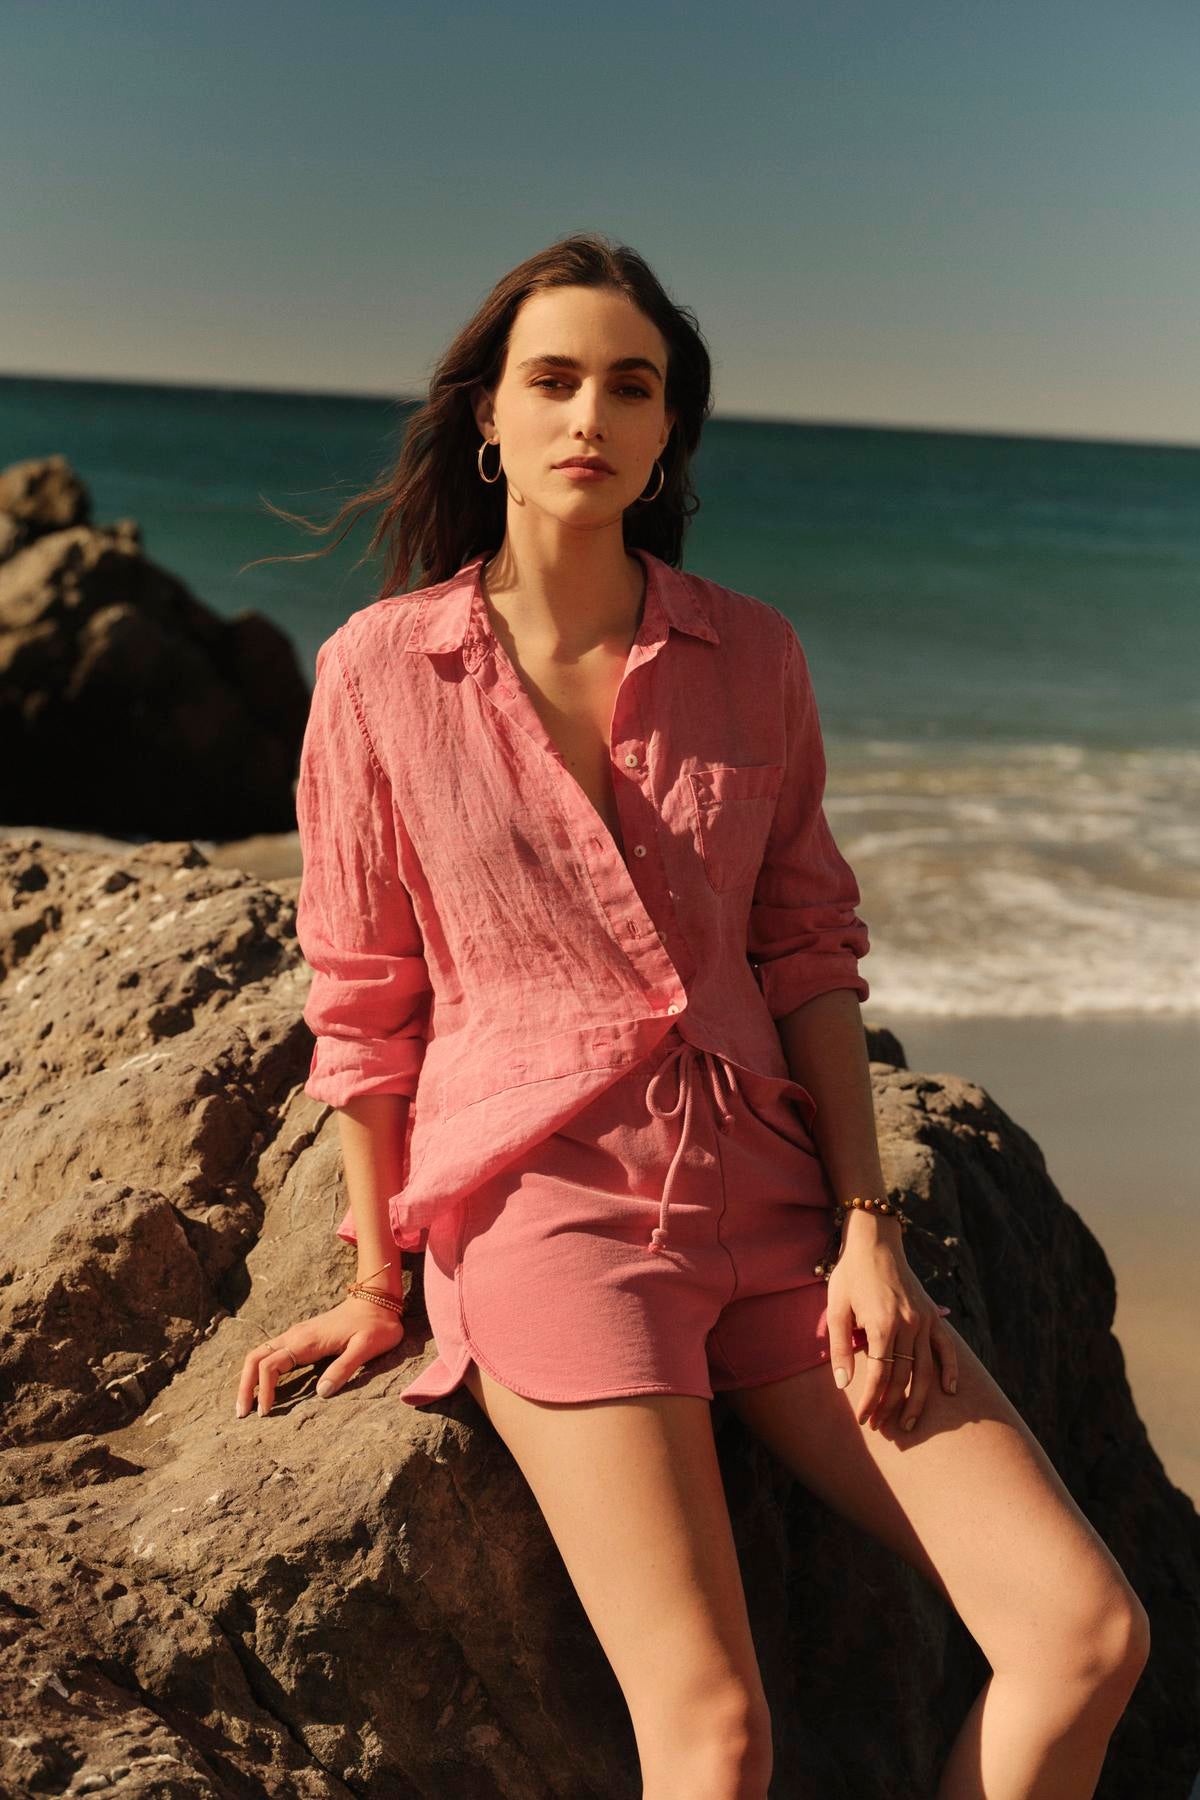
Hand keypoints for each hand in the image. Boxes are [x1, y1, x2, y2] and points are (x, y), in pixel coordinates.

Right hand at [234, 1295, 405, 1417]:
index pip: (271, 1365)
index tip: (266, 1414)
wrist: (376, 1299)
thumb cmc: (375, 1325)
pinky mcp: (301, 1338)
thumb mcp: (366, 1347)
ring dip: (250, 1379)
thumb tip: (321, 1393)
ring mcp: (296, 1335)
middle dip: (245, 1386)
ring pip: (260, 1355)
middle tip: (241, 1414)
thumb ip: (344, 1368)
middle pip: (255, 1358)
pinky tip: (263, 1388)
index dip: (264, 1390)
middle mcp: (295, 1336)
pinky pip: (272, 1354)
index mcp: (306, 1341)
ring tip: (248, 1406)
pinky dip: (261, 1372)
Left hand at [826, 1224, 957, 1432]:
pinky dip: (950, 1370)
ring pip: (924, 1370)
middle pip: (902, 1378)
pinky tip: (949, 1391)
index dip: (870, 1401)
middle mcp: (908, 1325)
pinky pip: (946, 1348)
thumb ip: (840, 1349)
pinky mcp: (932, 1315)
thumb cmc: (850, 1275)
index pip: (878, 1376)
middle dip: (890, 1406)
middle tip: (881, 1427)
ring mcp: (924, 1321)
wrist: (875, 1242)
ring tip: (908, 1423)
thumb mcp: (835, 1309)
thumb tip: (843, 1386)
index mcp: (882, 1325)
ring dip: (918, 1400)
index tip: (863, 1419)